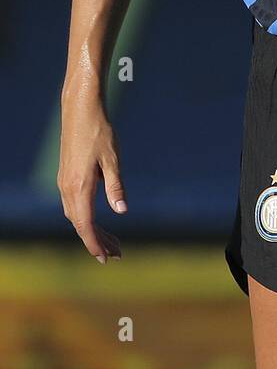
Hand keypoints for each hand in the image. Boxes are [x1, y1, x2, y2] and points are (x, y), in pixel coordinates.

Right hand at [57, 86, 125, 264]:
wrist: (79, 109)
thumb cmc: (99, 131)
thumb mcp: (112, 159)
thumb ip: (115, 187)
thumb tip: (121, 211)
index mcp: (80, 186)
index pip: (86, 225)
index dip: (95, 244)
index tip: (106, 258)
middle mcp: (67, 188)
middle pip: (80, 224)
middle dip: (97, 241)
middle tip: (117, 254)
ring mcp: (64, 182)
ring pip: (75, 216)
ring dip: (91, 230)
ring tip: (111, 241)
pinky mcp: (65, 176)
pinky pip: (73, 205)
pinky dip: (84, 217)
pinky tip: (97, 219)